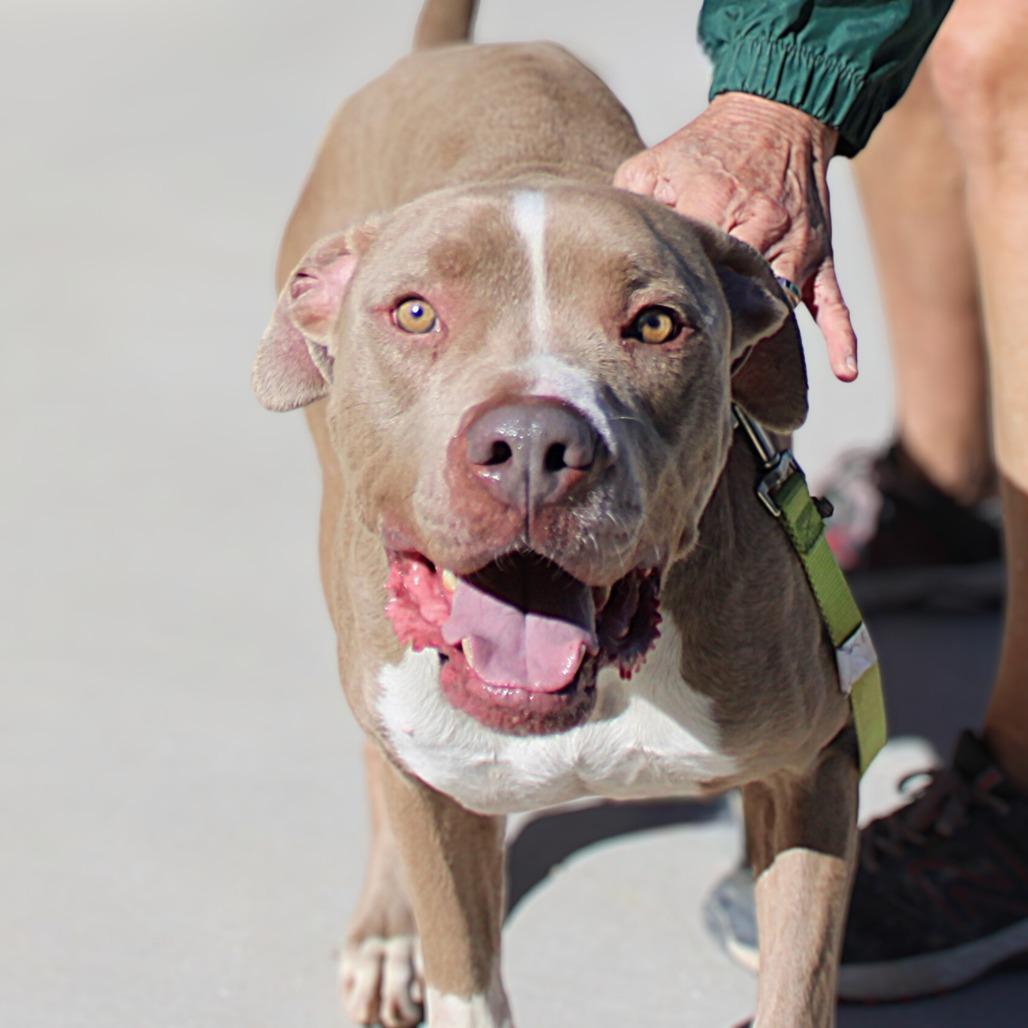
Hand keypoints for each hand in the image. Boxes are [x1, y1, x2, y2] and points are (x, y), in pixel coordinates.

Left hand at [614, 93, 857, 380]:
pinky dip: (841, 337)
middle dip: (714, 333)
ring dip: (755, 339)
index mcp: (713, 206)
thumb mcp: (654, 163)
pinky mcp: (819, 255)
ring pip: (776, 307)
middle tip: (687, 368)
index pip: (690, 271)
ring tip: (728, 373)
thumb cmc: (705, 146)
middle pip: (734, 298)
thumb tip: (607, 248)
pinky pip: (833, 301)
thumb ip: (629, 204)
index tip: (655, 337)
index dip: (672, 306)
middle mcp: (759, 229)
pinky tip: (845, 372)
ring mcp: (794, 246)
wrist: (777, 113)